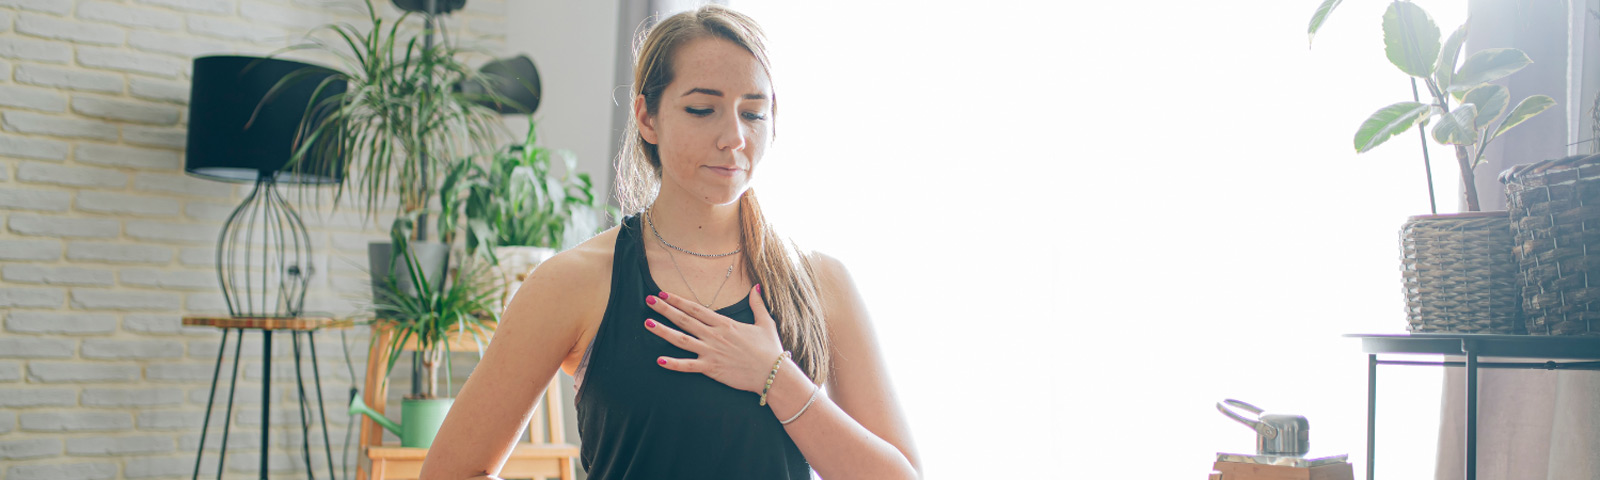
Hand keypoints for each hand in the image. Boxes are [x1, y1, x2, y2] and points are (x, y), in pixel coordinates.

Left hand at [644, 284, 783, 392]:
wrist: (773, 373)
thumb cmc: (770, 349)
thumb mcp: (765, 322)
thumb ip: (757, 304)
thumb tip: (756, 287)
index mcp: (725, 324)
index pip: (697, 309)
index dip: (679, 300)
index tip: (664, 293)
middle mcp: (715, 335)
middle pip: (684, 320)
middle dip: (665, 309)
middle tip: (648, 300)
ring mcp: (711, 351)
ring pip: (681, 339)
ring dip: (663, 331)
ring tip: (647, 323)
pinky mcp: (711, 368)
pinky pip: (688, 366)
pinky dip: (673, 364)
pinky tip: (659, 360)